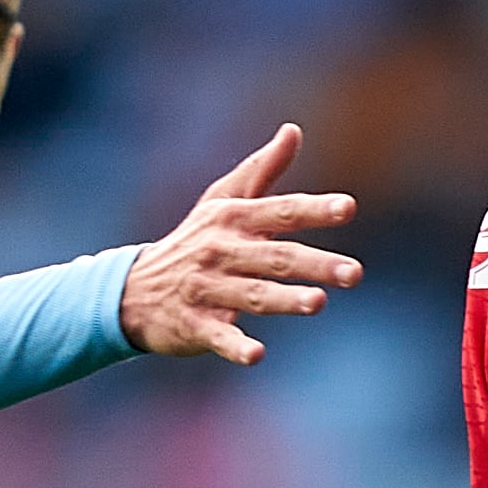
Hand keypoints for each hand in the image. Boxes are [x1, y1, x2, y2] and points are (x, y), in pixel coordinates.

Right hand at [120, 125, 362, 363]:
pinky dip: (235, 347)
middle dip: (315, 264)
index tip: (348, 208)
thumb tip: (293, 131)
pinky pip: (218, 336)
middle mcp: (220, 251)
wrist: (132, 291)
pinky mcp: (193, 325)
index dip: (314, 209)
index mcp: (232, 220)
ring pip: (252, 294)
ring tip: (318, 302)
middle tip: (355, 273)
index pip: (280, 211)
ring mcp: (206, 289)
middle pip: (275, 257)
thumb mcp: (222, 202)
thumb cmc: (192, 242)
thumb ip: (262, 170)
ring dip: (284, 299)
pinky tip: (256, 355)